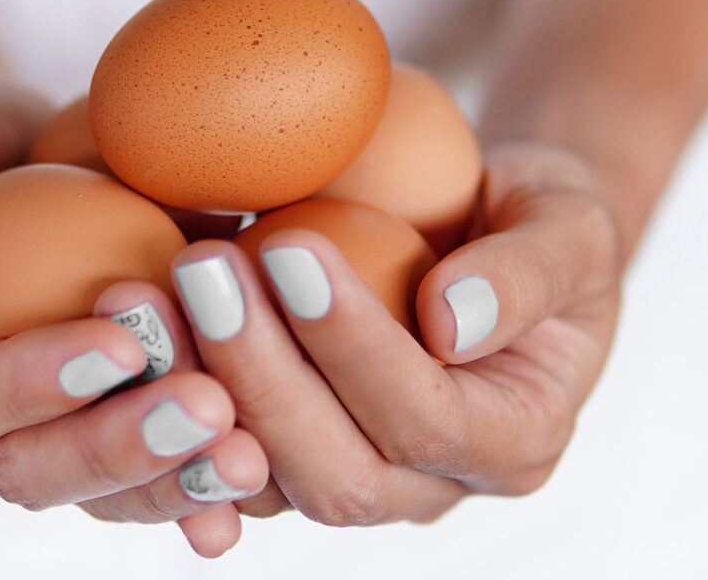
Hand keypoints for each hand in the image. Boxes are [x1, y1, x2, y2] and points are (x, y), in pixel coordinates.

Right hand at [0, 59, 267, 556]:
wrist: (5, 148)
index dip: (30, 383)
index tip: (120, 344)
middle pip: (31, 468)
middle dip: (120, 447)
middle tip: (208, 411)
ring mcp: (40, 428)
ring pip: (98, 489)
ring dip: (174, 479)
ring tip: (250, 457)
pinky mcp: (103, 418)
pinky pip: (147, 467)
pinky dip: (198, 478)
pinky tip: (259, 471)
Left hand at [166, 141, 621, 522]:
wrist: (491, 242)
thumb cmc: (539, 224)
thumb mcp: (570, 225)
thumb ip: (531, 273)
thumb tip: (453, 320)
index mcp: (516, 440)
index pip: (426, 417)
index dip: (353, 342)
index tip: (290, 246)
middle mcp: (436, 484)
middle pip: (337, 473)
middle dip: (261, 373)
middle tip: (203, 268)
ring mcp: (362, 477)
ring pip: (267, 479)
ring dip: (201, 392)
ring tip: (148, 296)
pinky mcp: (298, 454)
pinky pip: (229, 453)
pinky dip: (178, 401)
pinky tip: (137, 329)